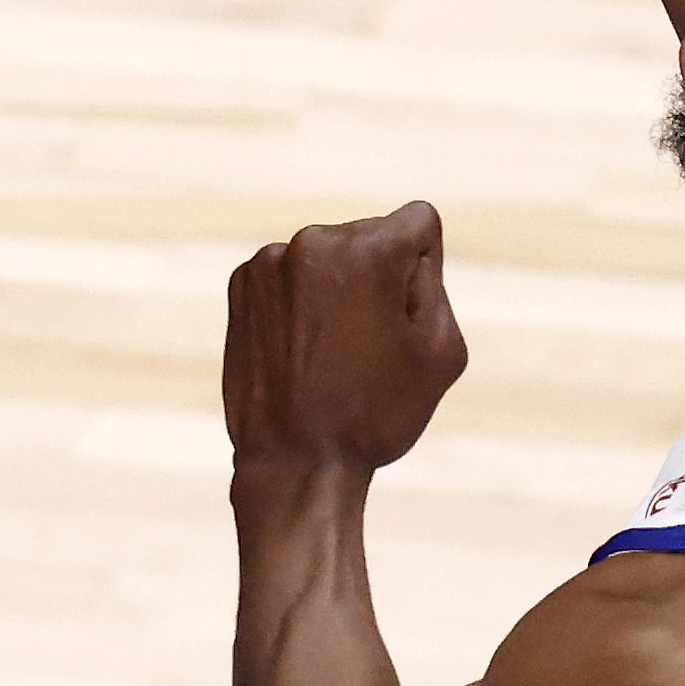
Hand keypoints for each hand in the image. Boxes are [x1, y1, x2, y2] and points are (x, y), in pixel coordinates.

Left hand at [227, 204, 466, 477]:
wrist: (296, 462)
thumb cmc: (377, 414)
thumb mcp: (442, 350)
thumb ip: (434, 279)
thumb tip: (407, 248)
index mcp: (368, 250)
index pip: (418, 223)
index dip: (424, 271)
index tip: (402, 319)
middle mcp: (314, 242)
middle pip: (370, 238)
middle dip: (377, 279)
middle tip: (367, 347)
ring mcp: (270, 262)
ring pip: (328, 259)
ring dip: (337, 291)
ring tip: (331, 354)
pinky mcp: (242, 285)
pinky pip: (291, 277)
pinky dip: (301, 304)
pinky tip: (301, 351)